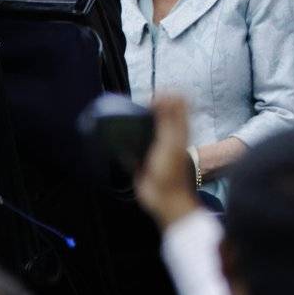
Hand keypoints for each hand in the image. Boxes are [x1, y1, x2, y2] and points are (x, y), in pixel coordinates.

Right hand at [135, 95, 200, 230]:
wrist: (163, 198)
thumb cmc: (170, 170)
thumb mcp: (170, 141)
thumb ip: (167, 119)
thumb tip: (162, 96)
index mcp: (178, 128)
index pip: (175, 102)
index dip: (163, 97)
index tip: (149, 103)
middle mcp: (167, 134)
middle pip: (158, 112)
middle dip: (147, 108)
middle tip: (136, 111)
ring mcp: (153, 146)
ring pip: (143, 127)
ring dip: (134, 123)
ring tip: (123, 121)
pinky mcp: (140, 158)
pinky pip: (131, 145)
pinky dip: (124, 140)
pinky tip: (116, 138)